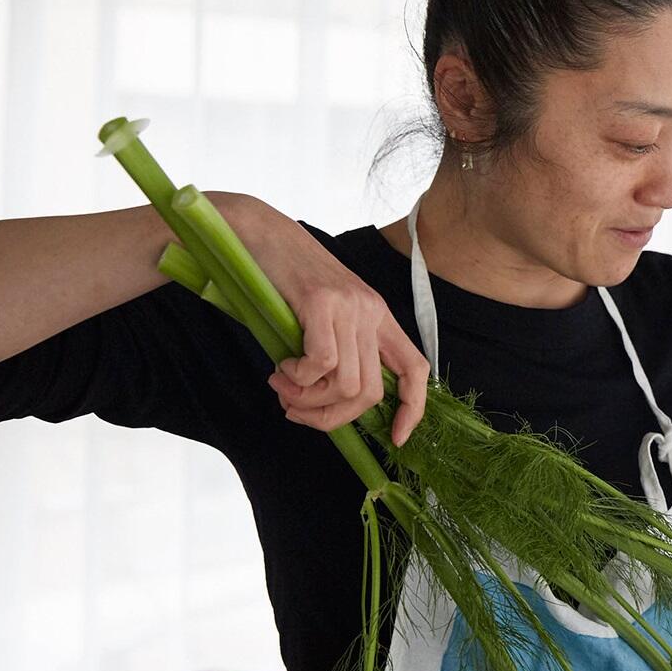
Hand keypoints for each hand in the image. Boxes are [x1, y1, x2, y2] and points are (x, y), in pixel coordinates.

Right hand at [238, 199, 429, 445]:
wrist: (256, 231)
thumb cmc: (283, 279)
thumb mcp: (321, 316)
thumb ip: (335, 351)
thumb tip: (328, 403)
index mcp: (378, 317)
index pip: (415, 369)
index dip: (412, 408)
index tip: (394, 438)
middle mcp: (371, 311)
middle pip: (370, 392)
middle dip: (331, 417)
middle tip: (294, 409)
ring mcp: (349, 306)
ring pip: (346, 384)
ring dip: (308, 400)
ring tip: (282, 385)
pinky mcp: (322, 301)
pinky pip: (322, 363)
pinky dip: (299, 378)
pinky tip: (281, 367)